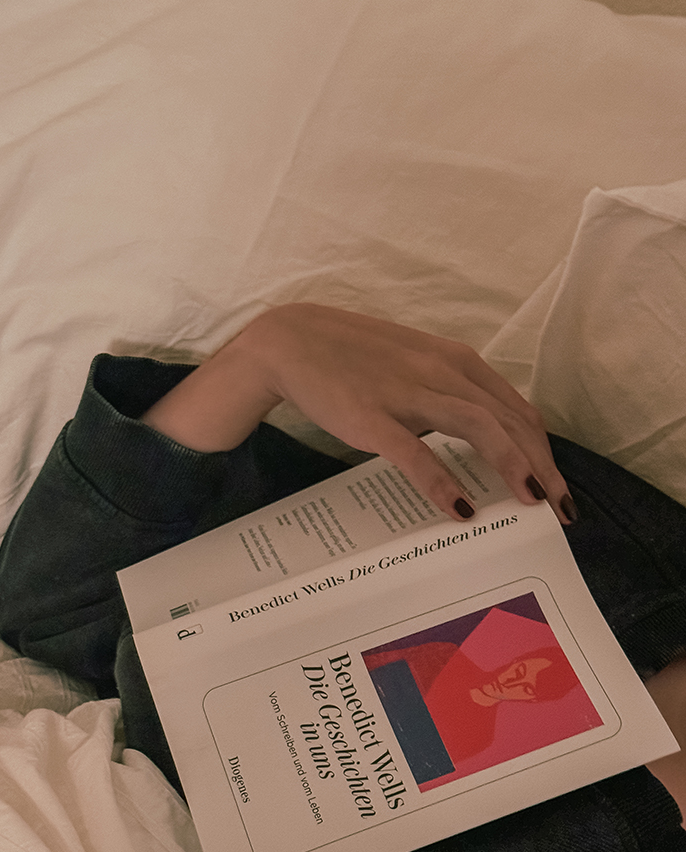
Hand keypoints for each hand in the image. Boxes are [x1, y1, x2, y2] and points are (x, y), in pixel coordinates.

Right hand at [141, 303, 575, 523]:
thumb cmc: (354, 357)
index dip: (543, 448)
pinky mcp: (373, 417)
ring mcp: (408, 393)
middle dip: (542, 466)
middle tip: (560, 510)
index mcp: (455, 361)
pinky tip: (462, 510)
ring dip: (513, 466)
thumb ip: (447, 393)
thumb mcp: (414, 366)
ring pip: (480, 427)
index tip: (557, 485)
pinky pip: (417, 452)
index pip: (516, 409)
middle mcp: (442, 372)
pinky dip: (444, 481)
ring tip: (532, 504)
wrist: (290, 341)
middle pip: (510, 421)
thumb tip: (479, 434)